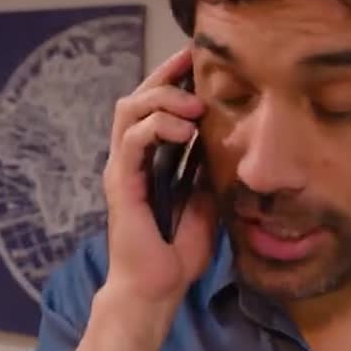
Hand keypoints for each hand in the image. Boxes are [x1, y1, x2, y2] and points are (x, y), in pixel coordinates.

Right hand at [102, 47, 217, 307]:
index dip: (173, 80)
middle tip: (193, 63)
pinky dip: (157, 126)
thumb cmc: (177, 253)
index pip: (153, 107)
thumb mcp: (206, 201)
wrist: (156, 290)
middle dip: (164, 75)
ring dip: (162, 98)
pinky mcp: (121, 184)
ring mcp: (122, 170)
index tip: (199, 61)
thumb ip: (209, 170)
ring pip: (129, 110)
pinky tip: (183, 130)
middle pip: (136, 98)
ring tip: (194, 105)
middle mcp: (130, 160)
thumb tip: (230, 141)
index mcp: (148, 162)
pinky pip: (132, 140)